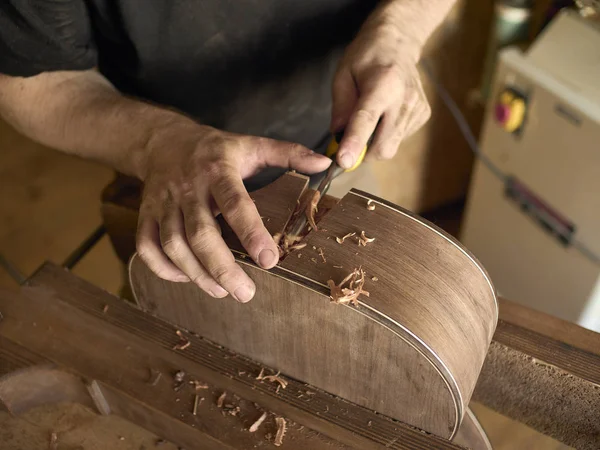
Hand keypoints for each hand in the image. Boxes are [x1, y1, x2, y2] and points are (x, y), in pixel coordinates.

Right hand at [136, 125, 330, 301]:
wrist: (162, 140)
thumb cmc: (215, 149)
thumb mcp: (251, 144)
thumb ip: (288, 153)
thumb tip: (325, 165)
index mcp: (218, 170)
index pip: (235, 204)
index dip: (251, 233)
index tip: (270, 261)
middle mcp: (188, 188)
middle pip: (200, 234)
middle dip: (222, 268)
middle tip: (246, 293)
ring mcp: (163, 203)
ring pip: (173, 244)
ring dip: (196, 274)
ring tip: (222, 291)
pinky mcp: (145, 214)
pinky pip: (147, 246)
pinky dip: (164, 269)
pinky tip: (188, 278)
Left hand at [331, 22, 430, 168]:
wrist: (399, 42)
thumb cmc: (367, 56)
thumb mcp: (343, 74)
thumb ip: (340, 106)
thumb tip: (338, 135)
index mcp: (383, 84)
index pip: (367, 120)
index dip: (354, 143)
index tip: (343, 161)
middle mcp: (405, 99)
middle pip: (383, 146)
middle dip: (362, 153)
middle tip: (348, 141)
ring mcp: (417, 109)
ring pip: (390, 147)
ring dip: (373, 143)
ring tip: (369, 117)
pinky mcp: (423, 115)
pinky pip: (399, 139)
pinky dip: (385, 135)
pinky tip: (384, 115)